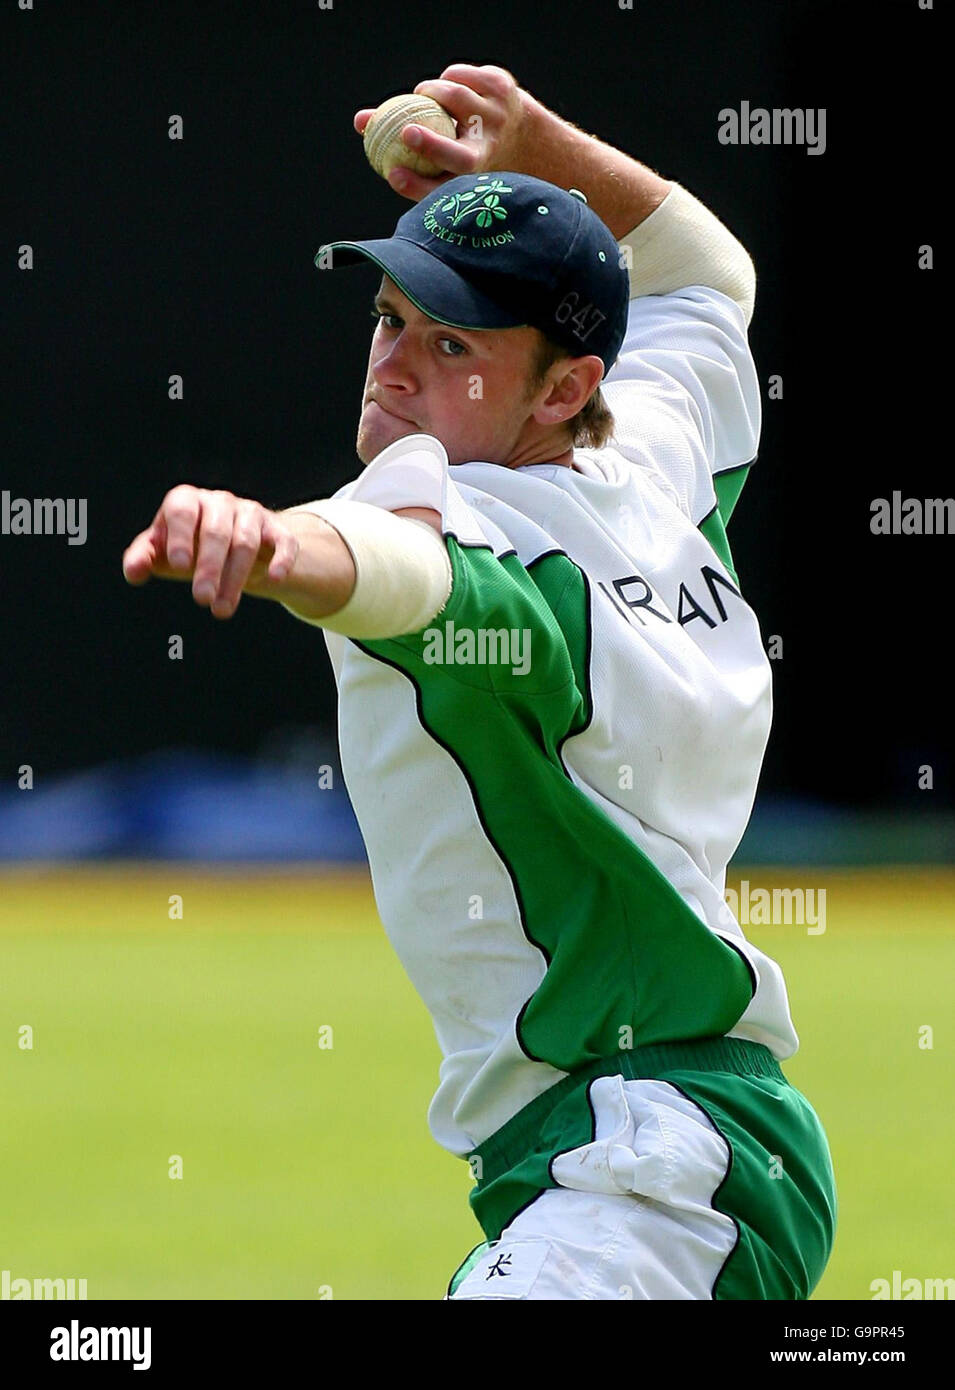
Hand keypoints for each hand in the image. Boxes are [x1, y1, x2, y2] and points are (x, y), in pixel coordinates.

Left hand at [122, 485, 300, 618]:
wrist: (231, 545)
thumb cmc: (188, 547)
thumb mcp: (162, 552)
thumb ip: (142, 558)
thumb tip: (134, 573)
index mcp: (187, 501)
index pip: (182, 511)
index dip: (180, 537)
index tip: (179, 565)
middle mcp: (219, 502)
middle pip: (216, 532)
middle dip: (209, 567)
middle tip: (202, 599)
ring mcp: (250, 513)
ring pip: (246, 542)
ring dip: (235, 578)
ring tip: (222, 609)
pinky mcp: (276, 529)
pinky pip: (283, 541)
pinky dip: (281, 558)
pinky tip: (274, 578)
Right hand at [353, 63, 534, 202]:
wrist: (524, 139)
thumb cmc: (465, 157)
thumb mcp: (439, 166)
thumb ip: (399, 148)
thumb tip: (360, 121)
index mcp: (474, 177)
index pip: (446, 182)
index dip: (419, 176)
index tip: (396, 163)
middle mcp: (491, 149)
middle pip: (459, 153)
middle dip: (431, 145)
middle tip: (404, 131)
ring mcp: (499, 116)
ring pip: (453, 96)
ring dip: (430, 93)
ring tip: (424, 101)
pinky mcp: (502, 86)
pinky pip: (458, 74)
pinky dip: (446, 78)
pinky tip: (448, 91)